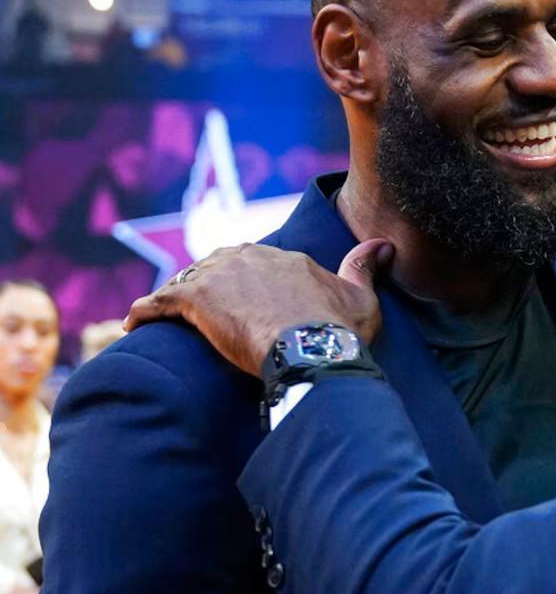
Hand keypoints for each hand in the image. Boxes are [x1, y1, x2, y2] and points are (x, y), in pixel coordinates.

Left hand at [124, 240, 392, 375]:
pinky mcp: (196, 300)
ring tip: (164, 313)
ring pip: (188, 279)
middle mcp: (252, 258)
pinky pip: (160, 301)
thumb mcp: (361, 298)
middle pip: (219, 264)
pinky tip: (134, 324)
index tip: (242, 297)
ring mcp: (222, 277)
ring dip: (175, 294)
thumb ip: (365, 267)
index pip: (258, 262)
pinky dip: (144, 311)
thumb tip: (384, 244)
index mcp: (287, 260)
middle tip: (199, 303)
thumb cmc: (339, 331)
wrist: (311, 349)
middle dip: (208, 280)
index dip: (247, 280)